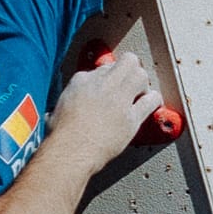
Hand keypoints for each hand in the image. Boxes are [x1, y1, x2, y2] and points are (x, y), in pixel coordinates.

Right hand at [51, 45, 159, 173]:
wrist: (70, 151)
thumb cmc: (61, 135)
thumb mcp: (59, 106)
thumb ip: (71, 97)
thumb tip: (72, 101)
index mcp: (82, 80)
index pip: (104, 67)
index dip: (110, 75)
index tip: (110, 84)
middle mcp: (102, 85)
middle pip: (127, 62)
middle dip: (131, 69)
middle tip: (131, 80)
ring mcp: (118, 100)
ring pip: (141, 75)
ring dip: (142, 82)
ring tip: (140, 92)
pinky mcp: (131, 118)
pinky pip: (150, 101)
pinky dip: (154, 100)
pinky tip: (152, 102)